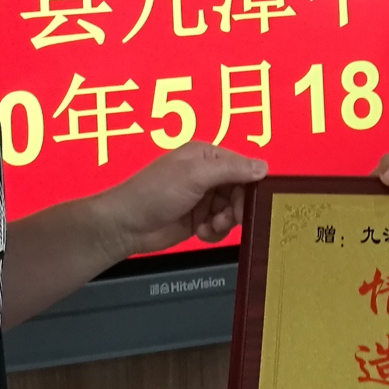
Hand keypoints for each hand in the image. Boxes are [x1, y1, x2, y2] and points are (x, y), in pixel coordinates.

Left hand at [99, 144, 267, 257]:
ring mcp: (202, 198)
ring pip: (232, 211)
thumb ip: (231, 170)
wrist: (126, 226)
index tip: (250, 201)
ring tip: (209, 225)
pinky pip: (221, 227)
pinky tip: (201, 232)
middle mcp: (206, 175)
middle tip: (227, 217)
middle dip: (236, 207)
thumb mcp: (195, 176)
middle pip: (240, 191)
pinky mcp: (198, 219)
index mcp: (206, 156)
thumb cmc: (152, 193)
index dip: (249, 185)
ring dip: (224, 222)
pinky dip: (215, 232)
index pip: (242, 167)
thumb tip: (262, 167)